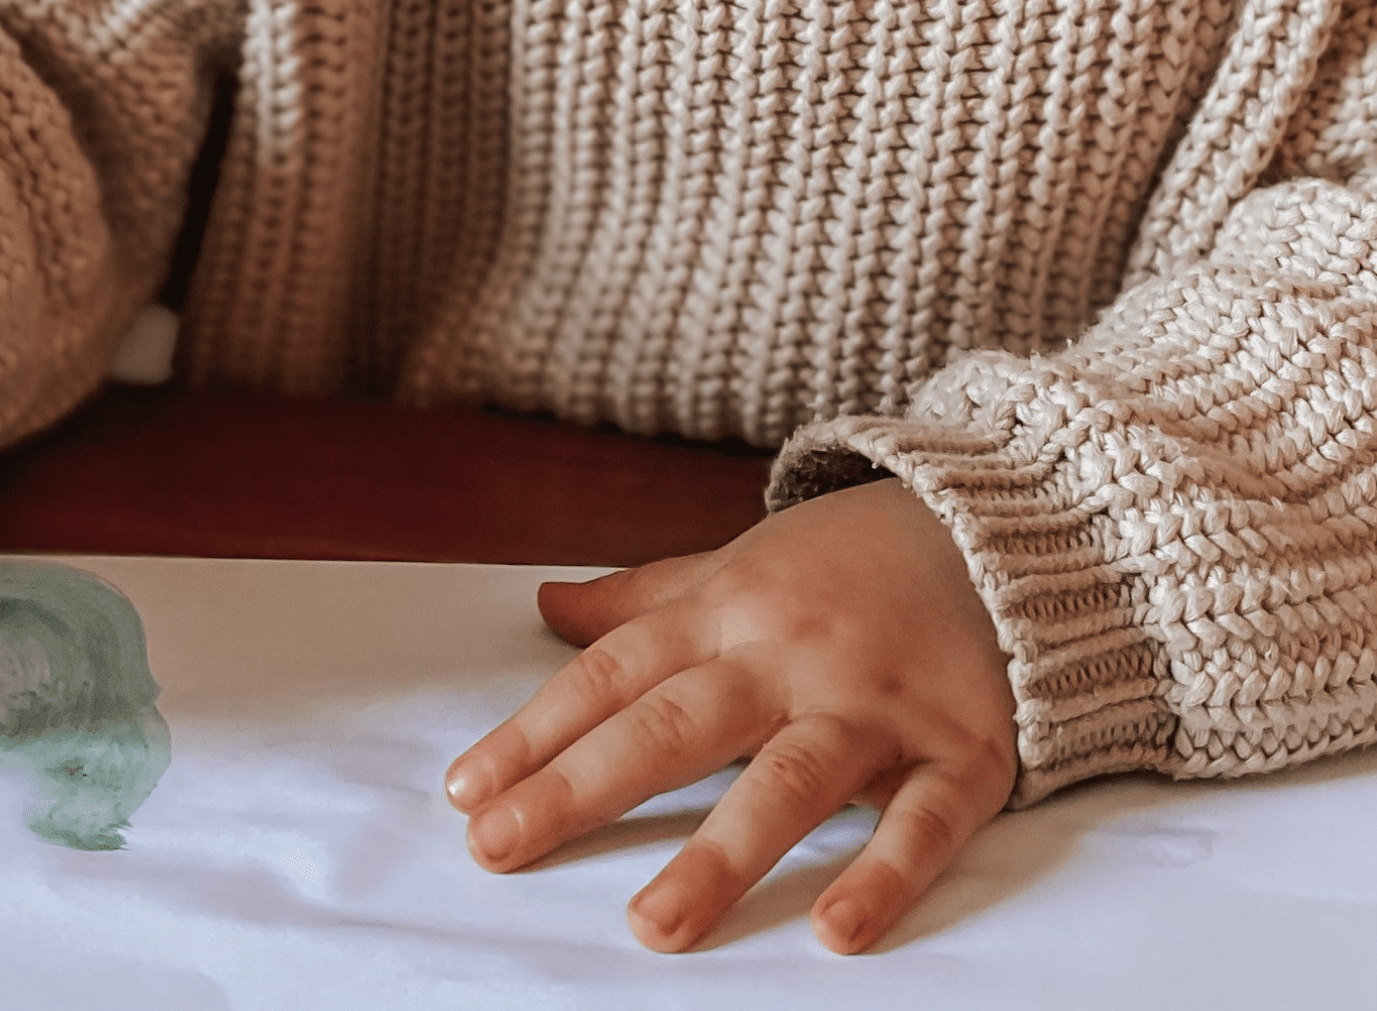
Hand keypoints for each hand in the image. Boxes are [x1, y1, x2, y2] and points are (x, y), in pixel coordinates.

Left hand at [444, 480, 1016, 954]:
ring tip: (651, 926)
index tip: (466, 792)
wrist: (993, 530)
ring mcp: (876, 704)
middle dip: (580, 788)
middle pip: (673, 725)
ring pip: (789, 779)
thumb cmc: (841, 561)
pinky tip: (836, 930)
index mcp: (727, 611)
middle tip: (497, 849)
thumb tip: (545, 608)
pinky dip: (886, 874)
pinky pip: (924, 820)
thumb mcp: (734, 563)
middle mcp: (790, 655)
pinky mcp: (962, 750)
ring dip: (720, 853)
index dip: (535, 732)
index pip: (612, 674)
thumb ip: (642, 597)